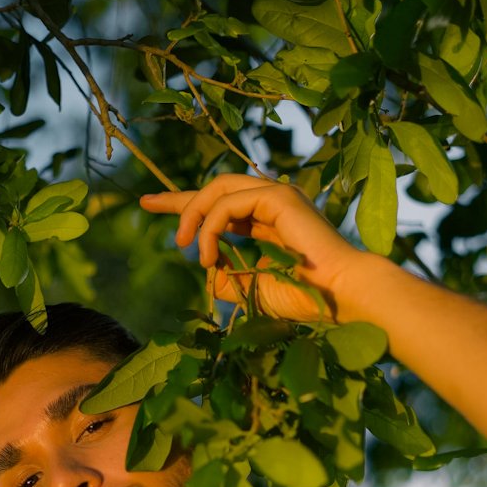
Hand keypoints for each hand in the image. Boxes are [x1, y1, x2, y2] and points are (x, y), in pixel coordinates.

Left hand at [140, 174, 363, 322]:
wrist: (339, 296)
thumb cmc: (305, 298)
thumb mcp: (253, 289)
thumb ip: (228, 277)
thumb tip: (207, 267)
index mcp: (267, 221)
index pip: (221, 206)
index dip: (186, 205)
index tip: (150, 203)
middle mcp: (272, 202)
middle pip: (214, 188)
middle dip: (179, 198)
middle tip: (148, 206)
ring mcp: (277, 195)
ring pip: (218, 190)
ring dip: (194, 215)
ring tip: (184, 246)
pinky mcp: (278, 197)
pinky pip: (228, 203)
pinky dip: (211, 226)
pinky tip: (207, 253)